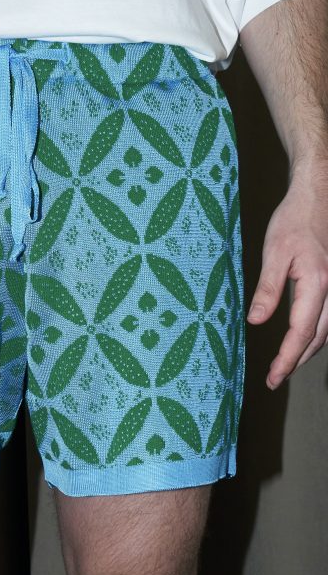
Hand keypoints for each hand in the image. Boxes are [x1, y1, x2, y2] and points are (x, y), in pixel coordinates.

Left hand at [247, 167, 327, 389]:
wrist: (318, 196)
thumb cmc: (294, 220)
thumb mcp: (274, 253)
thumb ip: (268, 289)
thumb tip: (256, 322)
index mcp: (318, 284)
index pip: (302, 332)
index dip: (287, 359)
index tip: (272, 377)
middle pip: (318, 337)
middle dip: (297, 360)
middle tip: (275, 378)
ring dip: (307, 349)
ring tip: (286, 364)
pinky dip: (316, 332)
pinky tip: (302, 337)